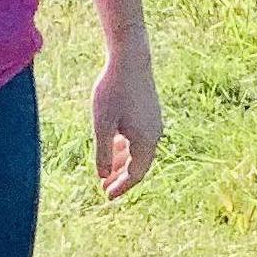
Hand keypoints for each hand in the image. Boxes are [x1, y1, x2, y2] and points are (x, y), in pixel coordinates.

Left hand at [90, 46, 160, 200]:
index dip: (121, 187)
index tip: (107, 196)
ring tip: (105, 171)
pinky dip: (126, 147)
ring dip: (122, 162)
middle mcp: (154, 134)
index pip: (136, 174)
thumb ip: (103, 152)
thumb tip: (102, 175)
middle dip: (121, 177)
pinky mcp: (149, 112)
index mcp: (146, 140)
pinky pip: (139, 138)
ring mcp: (154, 122)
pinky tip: (113, 147)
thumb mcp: (102, 125)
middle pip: (139, 165)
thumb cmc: (113, 91)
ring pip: (139, 151)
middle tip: (104, 187)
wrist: (130, 59)